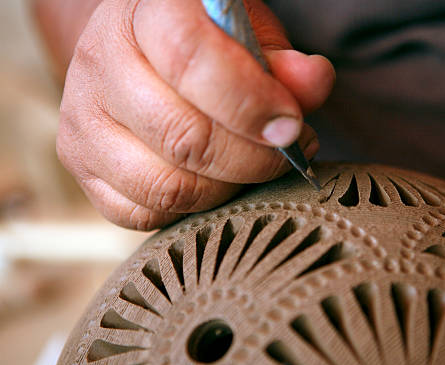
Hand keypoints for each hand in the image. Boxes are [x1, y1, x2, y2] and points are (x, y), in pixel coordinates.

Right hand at [56, 0, 334, 229]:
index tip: (293, 126)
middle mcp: (100, 66)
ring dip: (227, 189)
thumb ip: (282, 61)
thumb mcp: (248, 33)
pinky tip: (213, 182)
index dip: (251, 103)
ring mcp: (82, 122)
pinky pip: (142, 214)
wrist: (142, 53)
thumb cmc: (204, 42)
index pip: (192, 60)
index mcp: (144, 14)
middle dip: (254, 159)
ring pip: (166, 186)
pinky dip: (191, 210)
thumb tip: (313, 84)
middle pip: (184, 137)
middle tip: (287, 151)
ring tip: (252, 167)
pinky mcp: (81, 166)